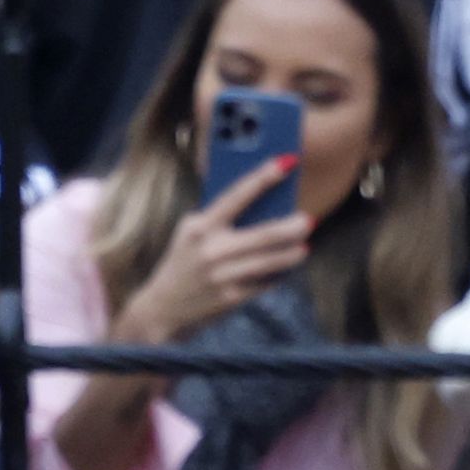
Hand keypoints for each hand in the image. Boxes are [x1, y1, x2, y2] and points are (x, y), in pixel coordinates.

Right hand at [111, 155, 312, 344]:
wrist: (162, 308)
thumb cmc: (182, 260)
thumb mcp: (190, 231)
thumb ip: (218, 216)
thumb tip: (261, 200)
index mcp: (201, 227)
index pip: (237, 195)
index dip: (264, 176)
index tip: (287, 162)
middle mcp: (212, 250)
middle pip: (264, 234)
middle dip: (290, 227)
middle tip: (307, 220)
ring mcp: (222, 276)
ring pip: (269, 261)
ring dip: (292, 254)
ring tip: (303, 248)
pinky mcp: (231, 298)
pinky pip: (264, 283)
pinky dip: (278, 275)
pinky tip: (285, 269)